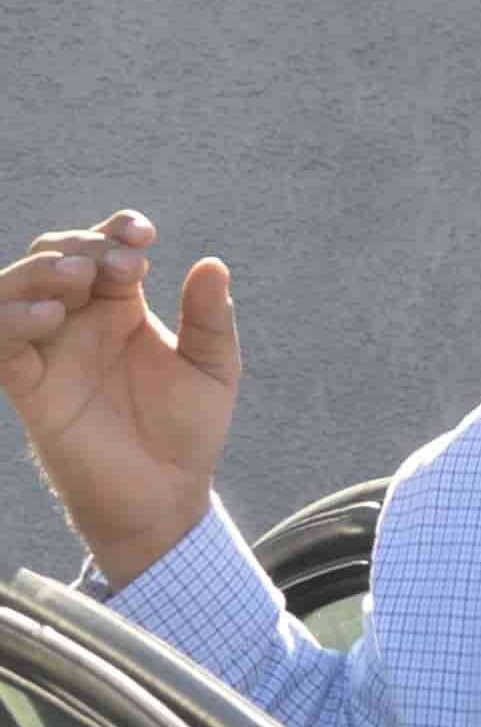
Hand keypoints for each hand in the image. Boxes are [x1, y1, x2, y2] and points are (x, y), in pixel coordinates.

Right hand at [0, 212, 237, 585]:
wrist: (166, 494)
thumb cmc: (188, 430)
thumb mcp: (212, 369)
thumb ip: (210, 319)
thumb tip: (213, 264)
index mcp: (119, 306)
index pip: (104, 250)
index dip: (116, 232)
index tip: (142, 235)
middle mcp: (77, 319)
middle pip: (54, 257)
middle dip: (80, 247)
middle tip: (120, 264)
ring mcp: (48, 349)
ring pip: (14, 290)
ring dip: (40, 273)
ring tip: (79, 278)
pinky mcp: (26, 385)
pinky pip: (0, 343)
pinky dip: (12, 320)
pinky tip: (48, 316)